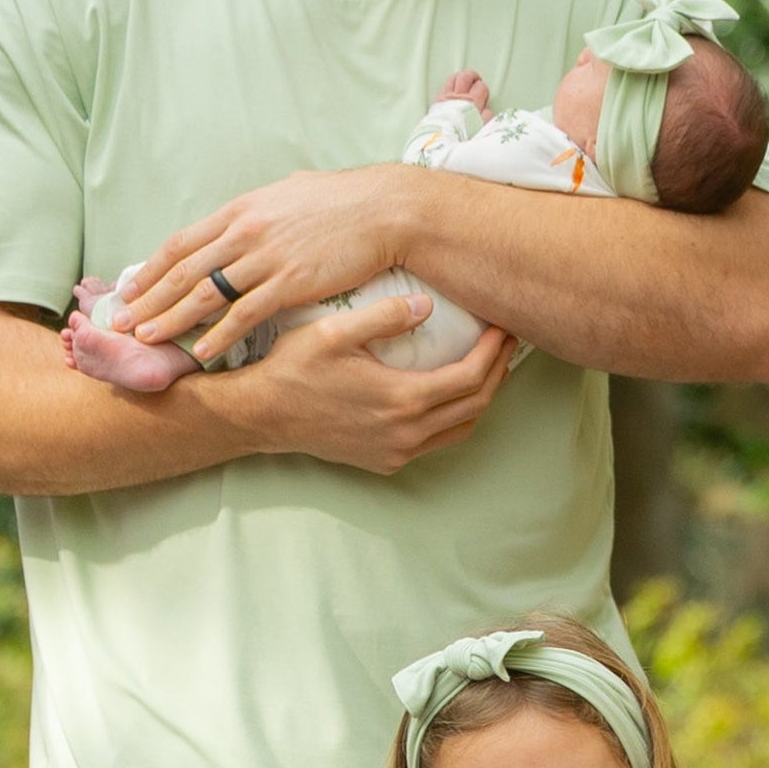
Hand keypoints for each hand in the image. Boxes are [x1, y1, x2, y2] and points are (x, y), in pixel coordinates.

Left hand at [120, 165, 411, 354]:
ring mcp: (266, 258)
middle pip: (184, 271)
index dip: (153, 267)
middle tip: (123, 322)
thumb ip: (265, 210)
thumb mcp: (292, 194)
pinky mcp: (290, 283)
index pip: (184, 242)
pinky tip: (202, 351)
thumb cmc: (346, 202)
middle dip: (149, 298)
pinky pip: (244, 315)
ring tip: (148, 340)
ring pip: (205, 295)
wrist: (385, 210)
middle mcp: (245, 233)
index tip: (131, 287)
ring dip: (172, 320)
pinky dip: (219, 335)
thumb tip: (255, 212)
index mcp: (242, 210)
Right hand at [246, 298, 513, 474]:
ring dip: (480, 398)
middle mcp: (406, 434)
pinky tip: (451, 393)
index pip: (470, 377)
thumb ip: (384, 317)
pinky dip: (454, 417)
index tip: (502, 327)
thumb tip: (428, 305)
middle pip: (475, 405)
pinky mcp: (386, 461)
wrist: (263, 416)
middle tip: (505, 342)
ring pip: (461, 428)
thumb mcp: (334, 332)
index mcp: (402, 400)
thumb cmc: (294, 369)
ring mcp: (397, 452)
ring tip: (488, 366)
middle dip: (497, 372)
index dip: (493, 352)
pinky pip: (436, 441)